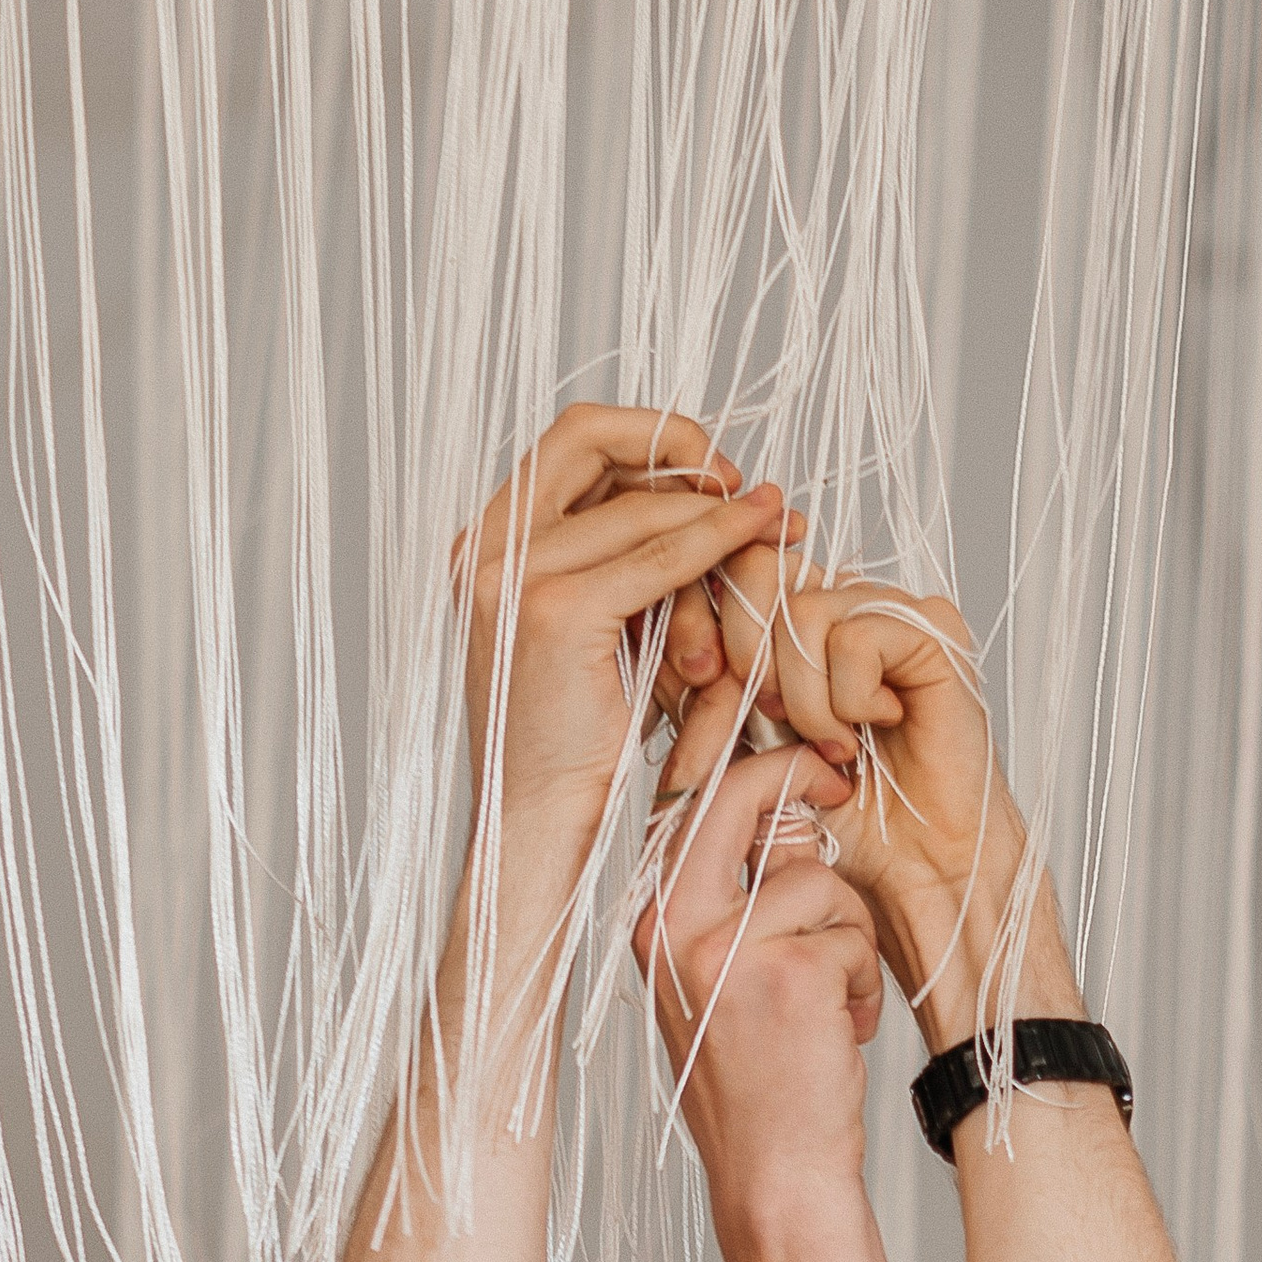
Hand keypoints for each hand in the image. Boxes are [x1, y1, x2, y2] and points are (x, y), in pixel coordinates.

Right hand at [453, 405, 799, 866]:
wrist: (540, 824)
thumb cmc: (579, 745)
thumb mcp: (604, 633)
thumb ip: (628, 564)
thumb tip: (706, 499)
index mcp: (484, 542)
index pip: (572, 443)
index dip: (649, 441)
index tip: (713, 474)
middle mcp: (484, 545)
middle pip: (590, 438)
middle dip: (679, 448)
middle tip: (746, 486)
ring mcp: (513, 574)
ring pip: (639, 504)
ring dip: (714, 515)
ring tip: (777, 531)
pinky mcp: (558, 610)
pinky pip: (660, 556)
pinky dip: (719, 541)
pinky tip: (763, 534)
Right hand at [631, 748, 915, 1261]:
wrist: (772, 1175)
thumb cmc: (755, 1083)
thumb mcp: (723, 979)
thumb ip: (739, 897)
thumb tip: (791, 810)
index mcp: (651, 923)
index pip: (689, 804)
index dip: (751, 765)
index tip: (803, 763)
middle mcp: (672, 927)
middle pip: (738, 795)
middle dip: (800, 774)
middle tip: (841, 781)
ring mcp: (726, 950)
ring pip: (818, 878)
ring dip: (848, 936)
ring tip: (833, 1000)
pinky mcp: (787, 972)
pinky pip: (851, 930)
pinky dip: (863, 977)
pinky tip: (843, 1028)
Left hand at [661, 565, 1052, 1041]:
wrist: (913, 868)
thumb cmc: (835, 825)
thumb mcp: (739, 756)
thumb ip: (702, 697)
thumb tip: (651, 633)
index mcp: (787, 623)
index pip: (722, 573)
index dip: (697, 623)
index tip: (696, 688)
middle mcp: (836, 602)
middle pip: (757, 567)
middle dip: (743, 651)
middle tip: (767, 718)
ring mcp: (884, 609)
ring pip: (803, 609)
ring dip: (803, 695)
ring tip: (832, 746)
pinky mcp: (931, 628)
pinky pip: (856, 635)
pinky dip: (850, 698)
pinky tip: (878, 730)